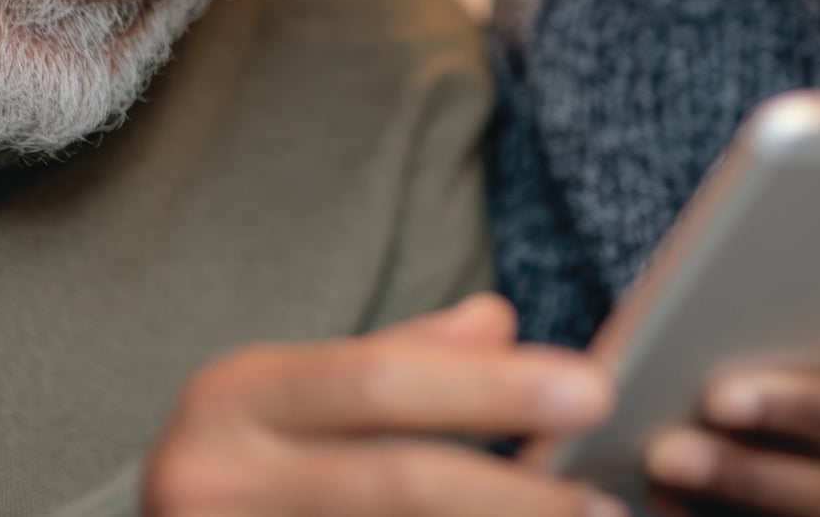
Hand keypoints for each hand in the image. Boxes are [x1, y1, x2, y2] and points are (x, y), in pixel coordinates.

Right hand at [141, 292, 626, 515]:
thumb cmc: (240, 468)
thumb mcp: (293, 395)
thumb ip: (399, 358)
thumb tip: (501, 320)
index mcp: (232, 399)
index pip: (377, 379)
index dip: (490, 388)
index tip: (592, 391)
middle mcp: (211, 481)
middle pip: (394, 482)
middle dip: (515, 494)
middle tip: (608, 499)